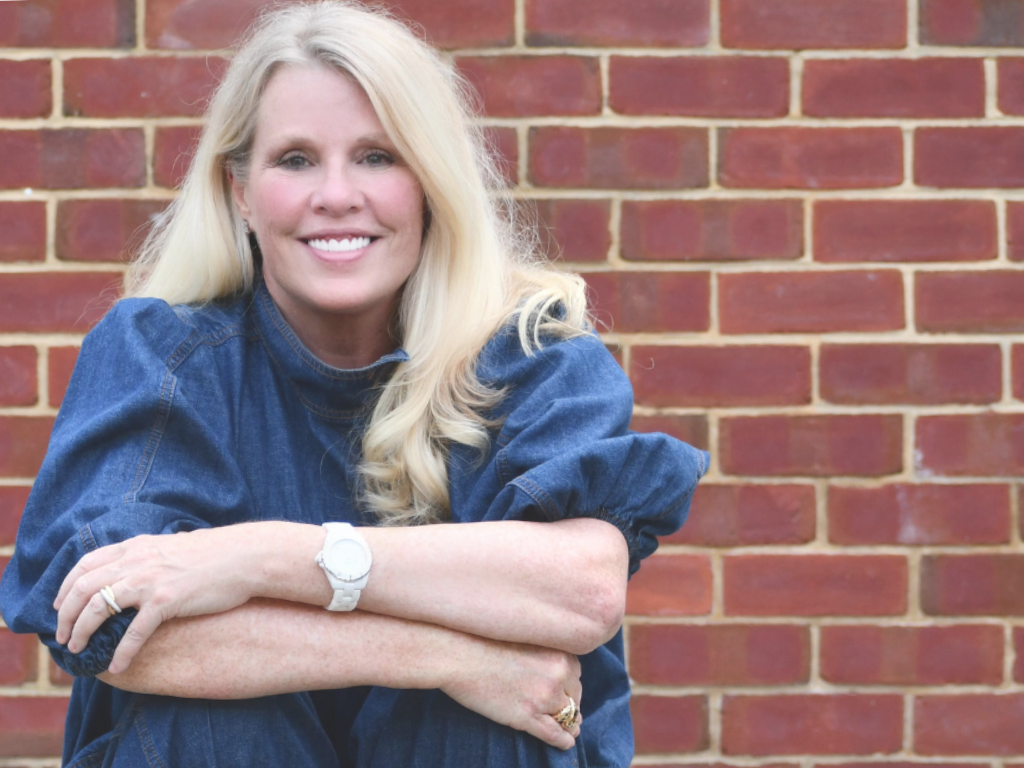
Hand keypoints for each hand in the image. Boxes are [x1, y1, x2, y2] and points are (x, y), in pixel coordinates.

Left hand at [53, 528, 257, 673]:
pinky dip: (121, 653)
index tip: (59, 606)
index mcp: (136, 547)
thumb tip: (136, 567)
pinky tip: (117, 666)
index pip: (85, 564)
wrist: (245, 556)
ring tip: (79, 651)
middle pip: (83, 588)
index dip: (65, 587)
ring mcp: (150, 581)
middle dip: (65, 615)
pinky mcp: (167, 600)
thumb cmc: (215, 554)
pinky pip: (134, 632)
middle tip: (63, 637)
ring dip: (82, 633)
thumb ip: (149, 555)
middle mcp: (137, 561)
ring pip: (98, 608)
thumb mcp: (172, 546)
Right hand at [441, 635, 582, 749]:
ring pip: (568, 716)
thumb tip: (555, 671)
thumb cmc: (483, 640)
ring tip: (571, 730)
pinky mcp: (528, 716)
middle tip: (562, 709)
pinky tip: (566, 743)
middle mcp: (558, 673)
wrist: (458, 652)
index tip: (562, 688)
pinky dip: (563, 741)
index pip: (575, 672)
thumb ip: (543, 651)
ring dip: (569, 724)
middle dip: (568, 702)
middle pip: (574, 695)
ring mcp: (544, 696)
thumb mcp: (524, 637)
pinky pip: (554, 734)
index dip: (568, 683)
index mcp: (558, 650)